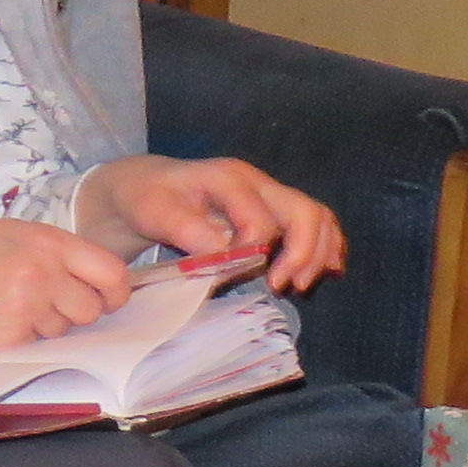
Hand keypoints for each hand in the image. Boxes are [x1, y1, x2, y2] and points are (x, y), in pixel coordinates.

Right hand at [0, 220, 133, 357]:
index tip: (107, 298)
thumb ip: (52, 252)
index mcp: (45, 239)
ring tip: (7, 307)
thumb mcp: (7, 235)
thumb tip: (94, 277)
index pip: (109, 270)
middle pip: (92, 305)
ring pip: (65, 328)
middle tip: (46, 307)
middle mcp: (42, 267)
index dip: (114, 290)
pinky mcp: (11, 331)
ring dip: (46, 325)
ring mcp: (28, 300)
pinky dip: (22, 336)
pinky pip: (37, 342)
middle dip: (77, 312)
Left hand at [77, 154, 347, 293]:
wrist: (143, 186)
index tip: (234, 277)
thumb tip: (225, 254)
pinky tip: (324, 271)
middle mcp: (257, 182)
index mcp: (228, 179)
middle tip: (282, 287)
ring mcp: (269, 193)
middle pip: (304, 211)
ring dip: (319, 253)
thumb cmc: (146, 199)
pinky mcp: (273, 208)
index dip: (253, 253)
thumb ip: (189, 230)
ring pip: (316, 216)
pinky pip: (313, 222)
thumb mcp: (155, 212)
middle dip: (303, 253)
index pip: (260, 220)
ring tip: (300, 285)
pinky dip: (324, 247)